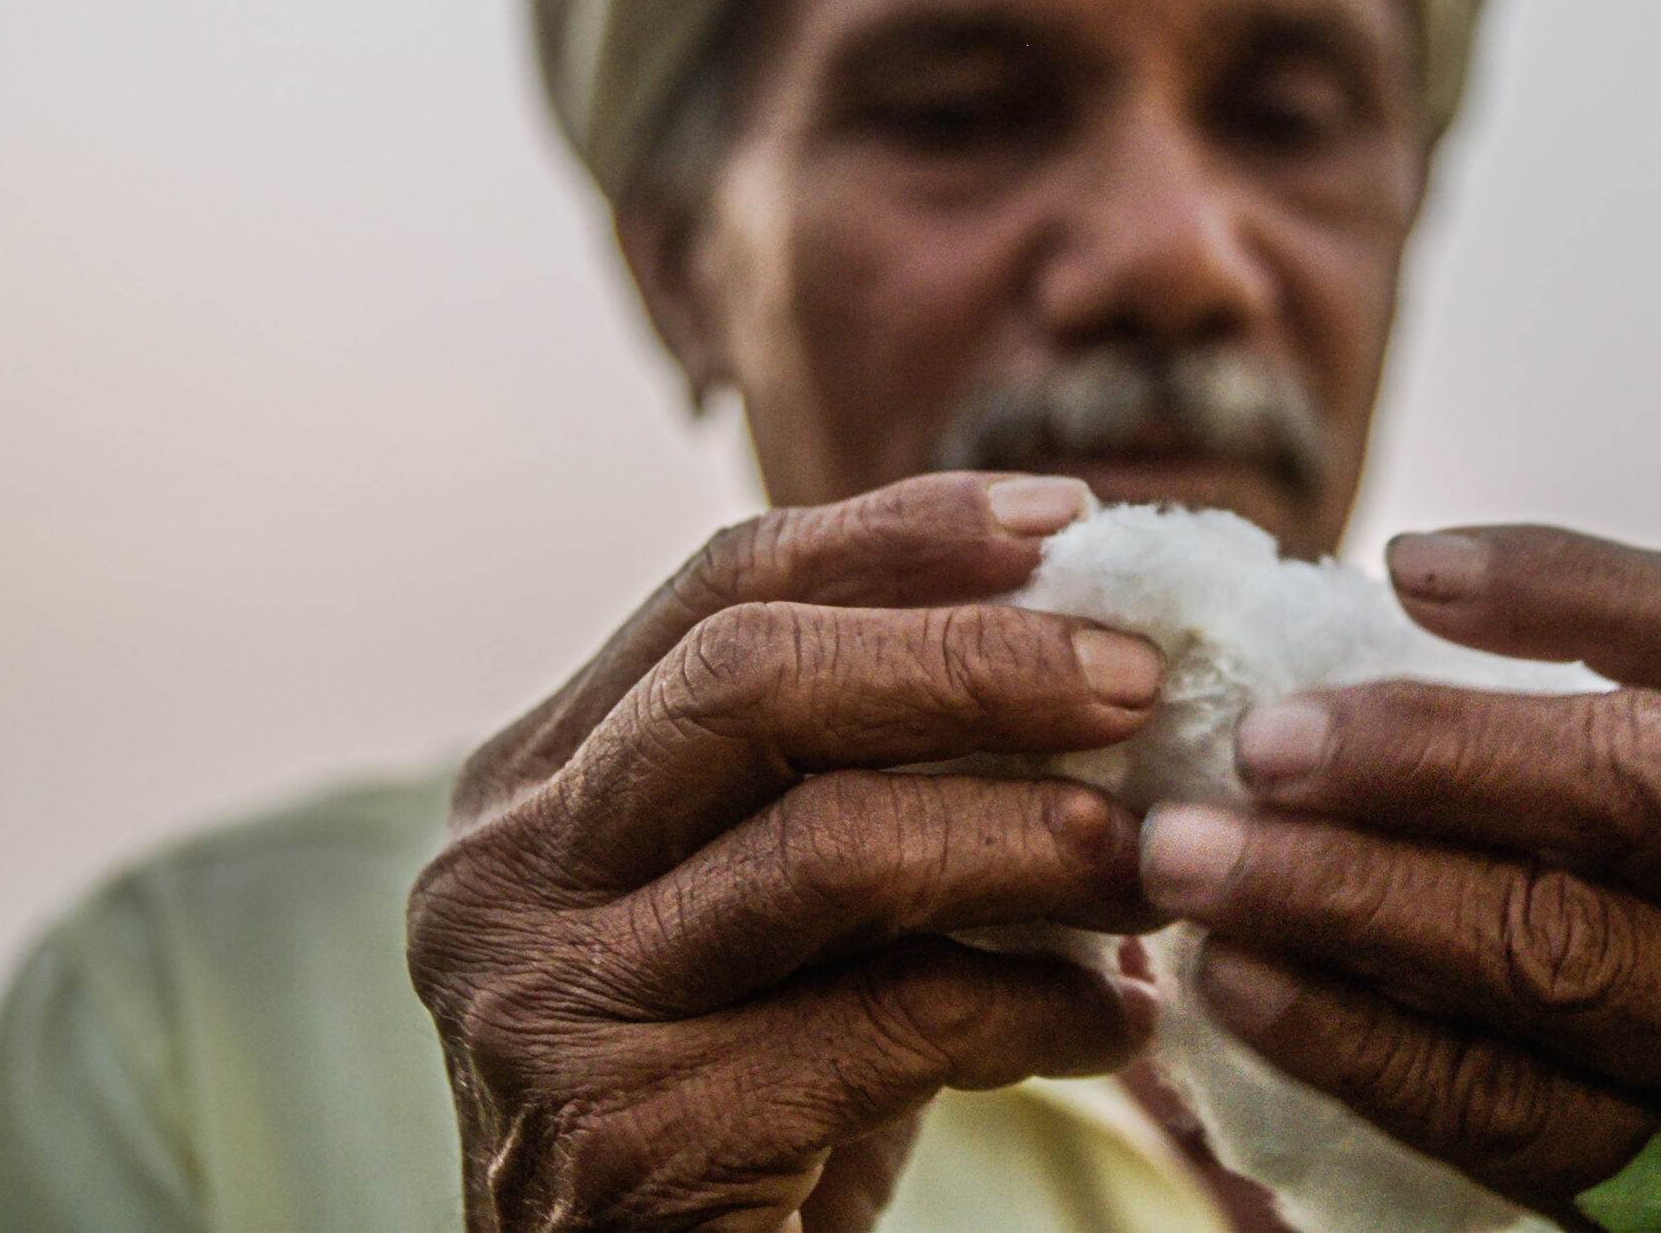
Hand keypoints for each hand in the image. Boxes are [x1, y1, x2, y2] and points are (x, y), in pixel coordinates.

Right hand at [406, 473, 1169, 1232]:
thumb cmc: (749, 1102)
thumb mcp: (787, 915)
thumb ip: (871, 784)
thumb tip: (1099, 660)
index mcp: (536, 784)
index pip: (719, 590)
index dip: (900, 536)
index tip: (1064, 518)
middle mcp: (504, 877)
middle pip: (751, 682)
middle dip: (972, 661)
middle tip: (1139, 678)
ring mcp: (545, 1011)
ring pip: (827, 851)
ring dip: (1028, 840)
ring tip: (1156, 862)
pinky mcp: (626, 1143)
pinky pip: (887, 1023)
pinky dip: (1033, 1011)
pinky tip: (1117, 1029)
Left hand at [1137, 526, 1660, 1226]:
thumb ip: (1590, 730)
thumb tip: (1400, 583)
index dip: (1571, 587)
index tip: (1400, 564)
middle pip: (1646, 789)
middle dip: (1432, 751)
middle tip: (1255, 741)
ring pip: (1557, 950)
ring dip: (1349, 894)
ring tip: (1191, 857)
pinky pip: (1495, 1106)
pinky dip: (1350, 1037)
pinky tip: (1237, 984)